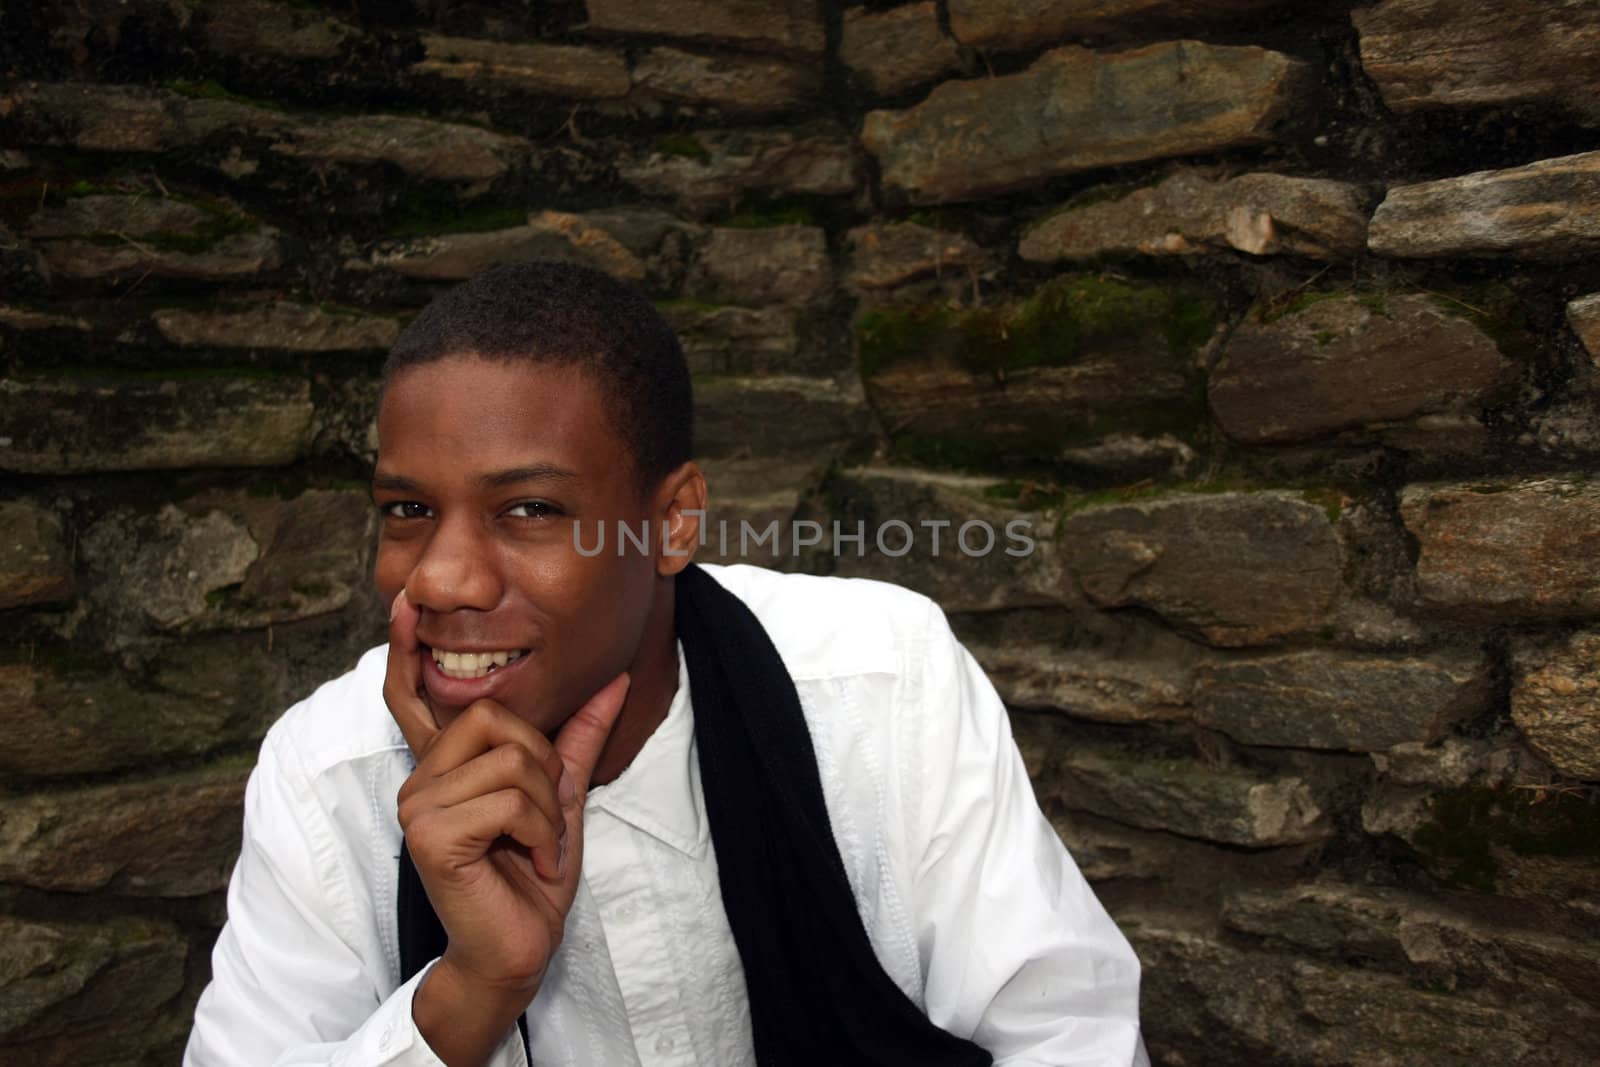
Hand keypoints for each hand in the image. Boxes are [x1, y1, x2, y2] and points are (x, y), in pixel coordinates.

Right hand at [384, 590, 629, 1064]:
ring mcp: (418, 805)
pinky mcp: (429, 835)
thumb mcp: (562, 796)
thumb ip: (578, 739)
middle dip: (544, 765)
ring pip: (513, 761)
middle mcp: (419, 778)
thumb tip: (614, 679)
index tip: (404, 602)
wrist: (517, 951)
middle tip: (543, 821)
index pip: (417, 696)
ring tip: (539, 848)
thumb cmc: (532, 877)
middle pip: (496, 717)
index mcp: (442, 766)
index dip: (404, 650)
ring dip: (549, 811)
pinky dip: (542, 834)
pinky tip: (532, 864)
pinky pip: (511, 800)